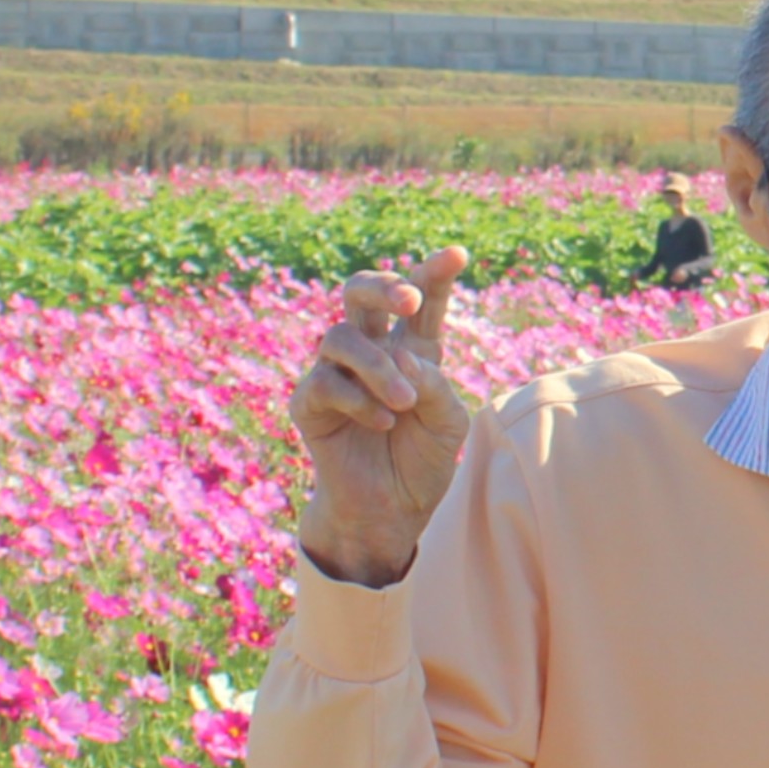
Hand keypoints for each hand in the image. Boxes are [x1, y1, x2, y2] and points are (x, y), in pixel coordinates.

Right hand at [288, 254, 475, 587]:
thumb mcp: (448, 423)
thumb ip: (436, 386)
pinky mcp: (310, 405)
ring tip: (404, 403)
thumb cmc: (423, 460)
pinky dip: (358, 399)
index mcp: (411, 348)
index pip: (419, 299)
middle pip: (359, 291)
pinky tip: (382, 423)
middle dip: (383, 285)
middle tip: (409, 300)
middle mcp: (370, 351)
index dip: (434, 273)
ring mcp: (335, 374)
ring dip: (378, 367)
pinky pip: (325, 383)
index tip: (458, 255)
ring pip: (342, 337)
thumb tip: (402, 356)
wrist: (393, 512)